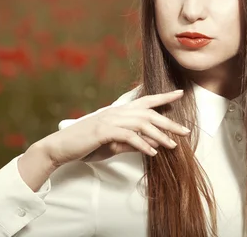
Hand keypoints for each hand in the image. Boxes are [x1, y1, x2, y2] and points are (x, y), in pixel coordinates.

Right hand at [37, 90, 189, 167]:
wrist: (61, 148)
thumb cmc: (87, 145)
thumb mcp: (113, 145)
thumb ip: (131, 143)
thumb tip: (151, 144)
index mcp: (119, 112)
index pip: (146, 101)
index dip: (164, 96)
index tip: (180, 93)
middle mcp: (117, 112)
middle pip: (149, 113)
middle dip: (169, 122)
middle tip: (186, 131)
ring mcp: (110, 120)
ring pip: (141, 124)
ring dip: (159, 136)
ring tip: (172, 146)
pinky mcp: (103, 131)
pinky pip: (128, 136)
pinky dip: (142, 144)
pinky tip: (152, 153)